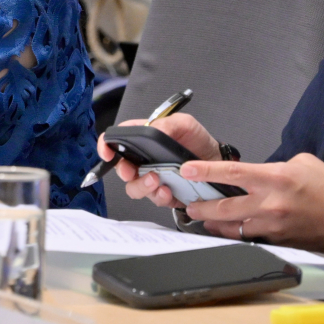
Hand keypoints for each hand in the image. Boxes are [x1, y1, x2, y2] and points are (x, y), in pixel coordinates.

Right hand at [97, 113, 220, 205]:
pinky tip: (168, 191)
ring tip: (156, 181)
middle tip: (132, 171)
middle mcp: (143, 160)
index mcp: (143, 140)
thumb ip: (166, 124)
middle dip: (124, 172)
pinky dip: (159, 197)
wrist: (217, 162)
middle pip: (121, 168)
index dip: (106, 145)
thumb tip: (151, 129)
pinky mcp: (164, 194)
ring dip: (142, 186)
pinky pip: (154, 199)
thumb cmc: (198, 140)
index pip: (116, 140)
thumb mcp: (185, 124)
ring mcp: (152, 178)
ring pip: (134, 188)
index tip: (107, 153)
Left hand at [177, 153, 323, 255]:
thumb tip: (257, 175)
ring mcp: (274, 227)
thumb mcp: (303, 163)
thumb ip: (274, 167)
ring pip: (234, 228)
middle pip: (225, 207)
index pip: (232, 173)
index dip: (206, 171)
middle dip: (201, 206)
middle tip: (187, 204)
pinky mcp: (279, 242)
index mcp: (276, 179)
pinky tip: (228, 229)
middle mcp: (271, 205)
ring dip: (215, 223)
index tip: (187, 170)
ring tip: (202, 218)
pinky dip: (237, 233)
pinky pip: (250, 238)